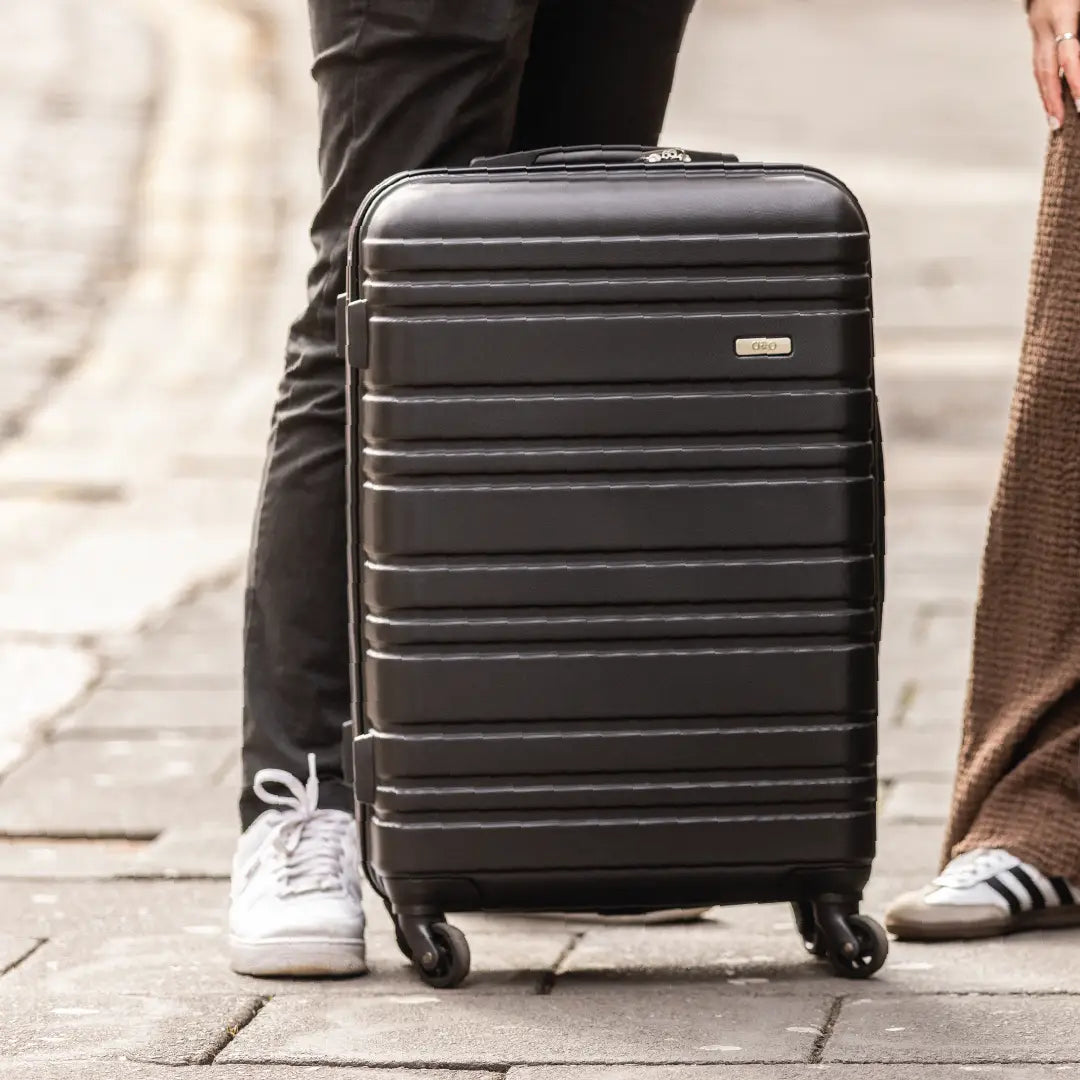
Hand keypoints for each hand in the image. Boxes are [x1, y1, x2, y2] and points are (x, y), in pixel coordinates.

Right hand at [1029, 0, 1079, 129]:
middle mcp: (1045, 26)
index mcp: (1062, 14)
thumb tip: (1079, 67)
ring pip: (1039, 69)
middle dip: (1053, 98)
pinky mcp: (1037, 34)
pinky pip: (1039, 64)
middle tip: (1058, 122)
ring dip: (1046, 96)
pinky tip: (1050, 98)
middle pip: (1046, 69)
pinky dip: (1044, 83)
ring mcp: (1037, 31)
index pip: (1068, 54)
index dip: (1075, 80)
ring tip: (1052, 118)